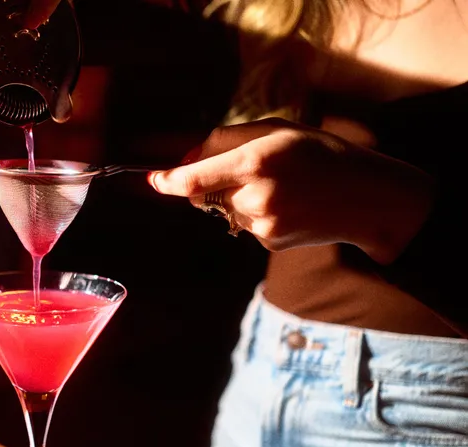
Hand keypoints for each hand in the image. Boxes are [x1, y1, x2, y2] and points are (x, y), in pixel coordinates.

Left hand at [147, 118, 435, 264]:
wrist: (368, 197)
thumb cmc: (320, 154)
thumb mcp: (275, 131)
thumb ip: (224, 141)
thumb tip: (183, 160)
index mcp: (255, 162)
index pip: (193, 180)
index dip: (167, 181)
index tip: (153, 179)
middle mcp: (255, 196)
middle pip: (202, 196)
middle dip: (207, 185)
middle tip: (243, 171)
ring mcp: (262, 223)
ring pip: (223, 210)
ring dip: (236, 198)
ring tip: (281, 187)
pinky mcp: (269, 241)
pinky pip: (244, 224)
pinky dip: (255, 213)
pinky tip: (287, 205)